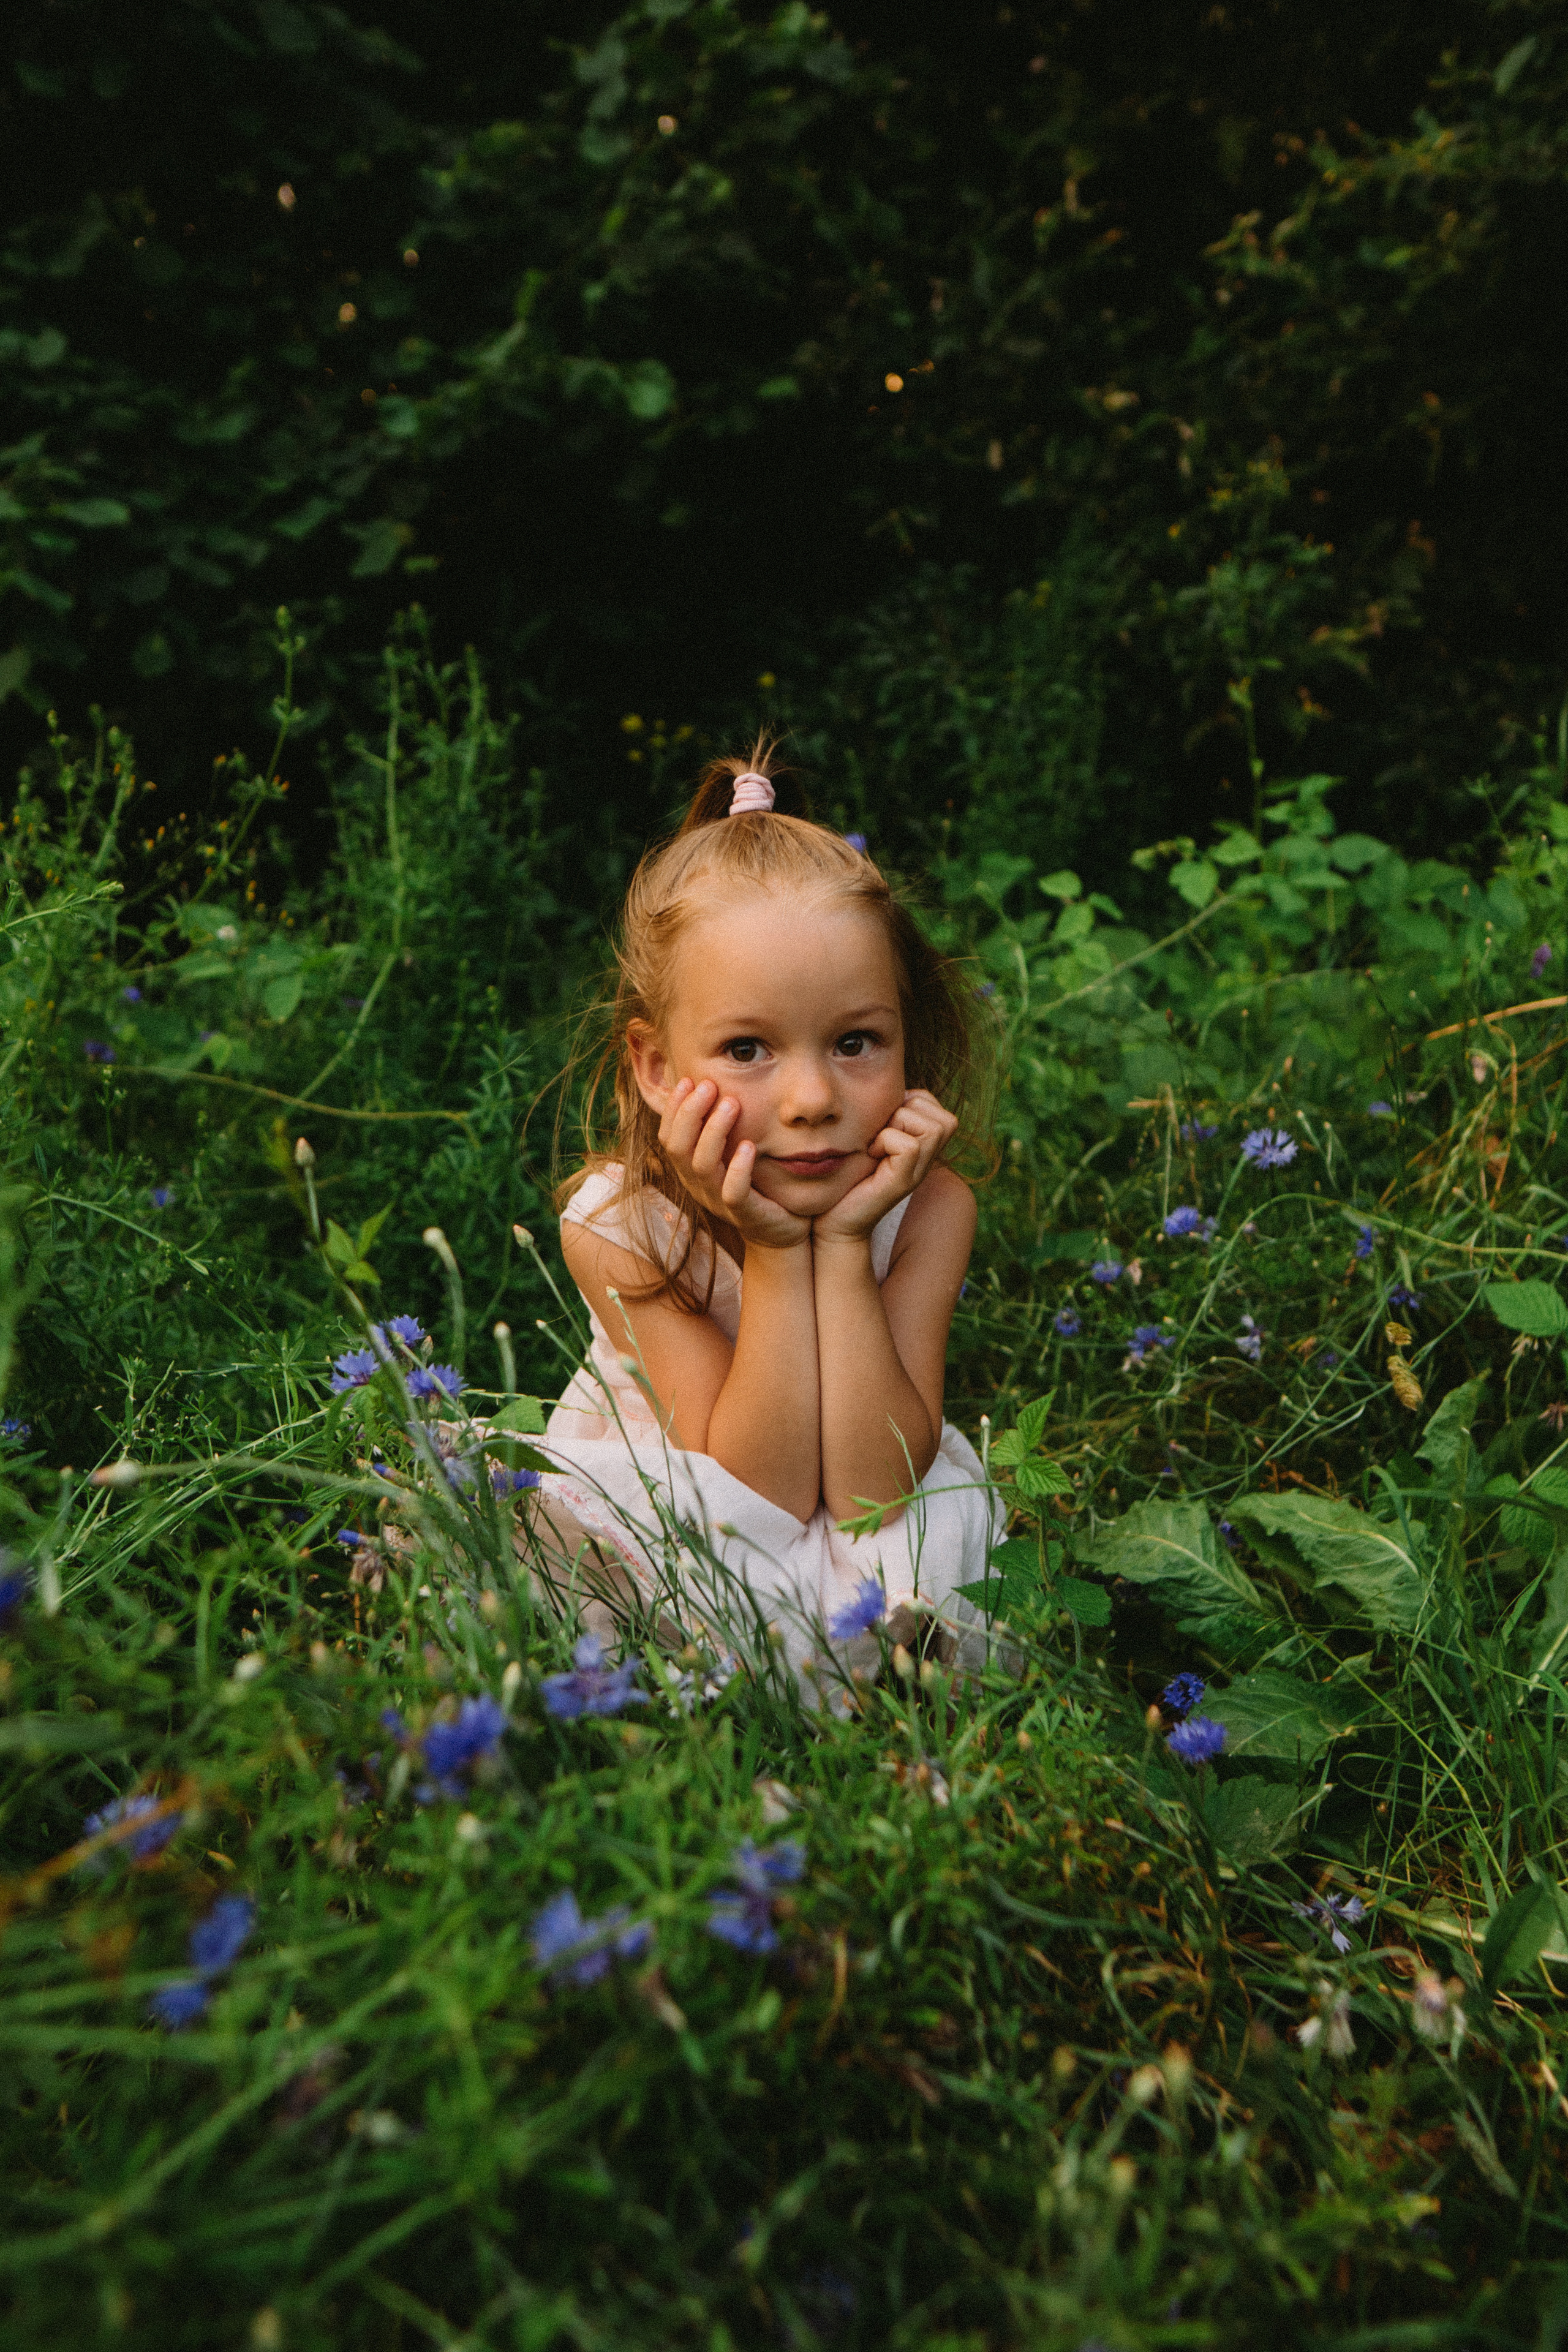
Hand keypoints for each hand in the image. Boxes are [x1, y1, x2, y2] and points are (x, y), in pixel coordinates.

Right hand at [658, 1078, 810, 1249]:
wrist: (782, 1228)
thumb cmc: (756, 1182)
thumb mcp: (732, 1150)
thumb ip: (719, 1124)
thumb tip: (709, 1081)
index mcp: (690, 1168)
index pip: (668, 1136)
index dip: (673, 1108)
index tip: (688, 1079)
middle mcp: (698, 1185)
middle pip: (677, 1148)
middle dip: (690, 1113)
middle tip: (709, 1085)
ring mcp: (718, 1202)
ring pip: (701, 1167)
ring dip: (714, 1132)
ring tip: (732, 1104)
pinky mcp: (745, 1215)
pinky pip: (733, 1193)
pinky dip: (738, 1169)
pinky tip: (748, 1146)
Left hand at [812, 1089, 956, 1241]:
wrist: (832, 1218)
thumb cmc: (846, 1174)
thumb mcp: (868, 1136)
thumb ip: (884, 1115)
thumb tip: (891, 1088)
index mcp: (922, 1146)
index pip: (936, 1105)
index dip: (910, 1102)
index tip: (883, 1123)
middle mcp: (927, 1160)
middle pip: (944, 1118)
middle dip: (908, 1112)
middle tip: (881, 1132)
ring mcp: (918, 1173)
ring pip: (933, 1127)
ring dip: (898, 1125)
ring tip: (876, 1143)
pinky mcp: (903, 1183)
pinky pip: (909, 1146)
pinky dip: (887, 1141)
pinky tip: (871, 1154)